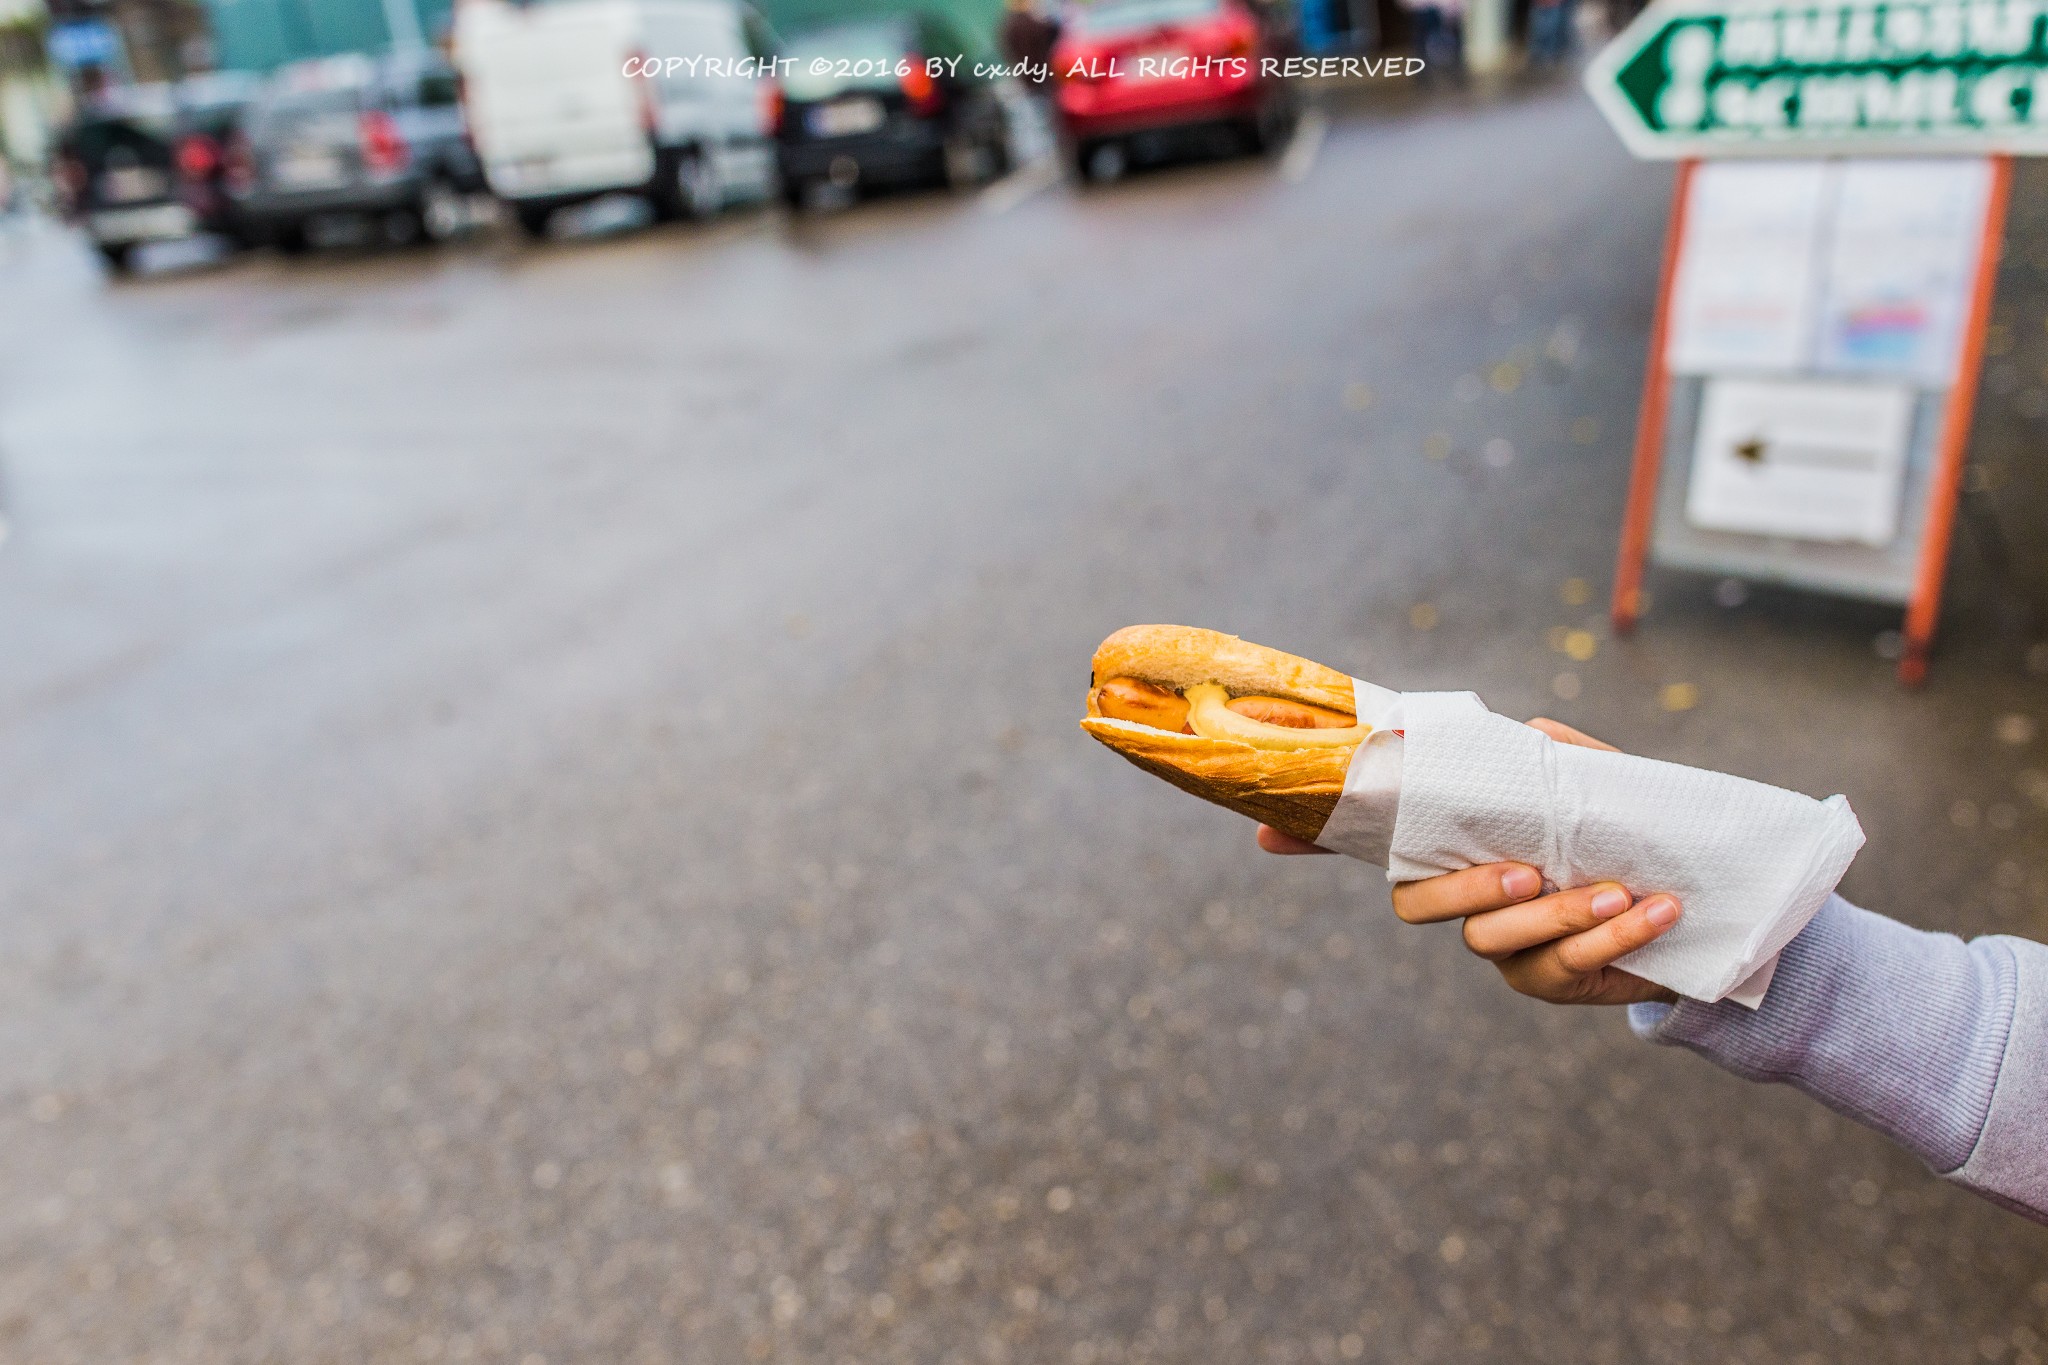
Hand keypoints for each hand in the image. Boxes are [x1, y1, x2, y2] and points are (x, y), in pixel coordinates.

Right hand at [1256, 716, 1680, 1005]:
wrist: (1699, 898)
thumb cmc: (1627, 834)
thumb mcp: (1595, 785)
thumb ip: (1553, 758)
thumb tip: (1521, 732)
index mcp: (1459, 845)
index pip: (1376, 842)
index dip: (1311, 840)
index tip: (1264, 833)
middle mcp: (1465, 900)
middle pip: (1419, 905)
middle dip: (1465, 888)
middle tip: (1525, 870)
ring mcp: (1503, 946)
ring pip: (1492, 940)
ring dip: (1559, 913)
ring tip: (1619, 890)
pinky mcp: (1551, 981)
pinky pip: (1562, 967)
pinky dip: (1614, 936)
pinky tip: (1657, 909)